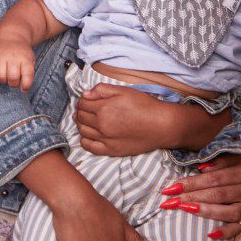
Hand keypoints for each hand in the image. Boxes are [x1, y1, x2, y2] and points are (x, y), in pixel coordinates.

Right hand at [0, 39, 35, 89]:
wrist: (11, 37)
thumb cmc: (21, 54)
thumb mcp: (30, 61)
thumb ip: (28, 76)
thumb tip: (23, 90)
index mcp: (25, 59)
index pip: (27, 76)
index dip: (26, 86)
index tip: (24, 88)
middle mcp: (13, 57)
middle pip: (12, 78)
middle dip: (13, 84)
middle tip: (13, 80)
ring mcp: (0, 56)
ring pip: (0, 77)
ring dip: (3, 81)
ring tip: (5, 76)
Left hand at [75, 82, 189, 155]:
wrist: (161, 125)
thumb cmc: (145, 105)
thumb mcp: (123, 90)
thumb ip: (102, 90)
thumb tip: (85, 94)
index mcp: (103, 108)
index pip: (82, 103)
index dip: (82, 100)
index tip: (86, 100)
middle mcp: (101, 125)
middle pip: (81, 117)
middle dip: (80, 111)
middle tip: (84, 109)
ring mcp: (105, 139)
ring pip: (83, 131)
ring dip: (80, 124)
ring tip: (85, 120)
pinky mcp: (111, 150)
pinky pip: (89, 147)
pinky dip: (84, 140)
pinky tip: (88, 135)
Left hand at [162, 152, 240, 239]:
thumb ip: (225, 160)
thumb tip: (202, 168)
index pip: (213, 178)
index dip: (191, 183)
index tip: (171, 187)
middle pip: (217, 193)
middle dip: (190, 197)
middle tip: (168, 201)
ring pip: (228, 210)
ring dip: (205, 211)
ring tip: (185, 211)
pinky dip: (228, 231)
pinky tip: (211, 234)